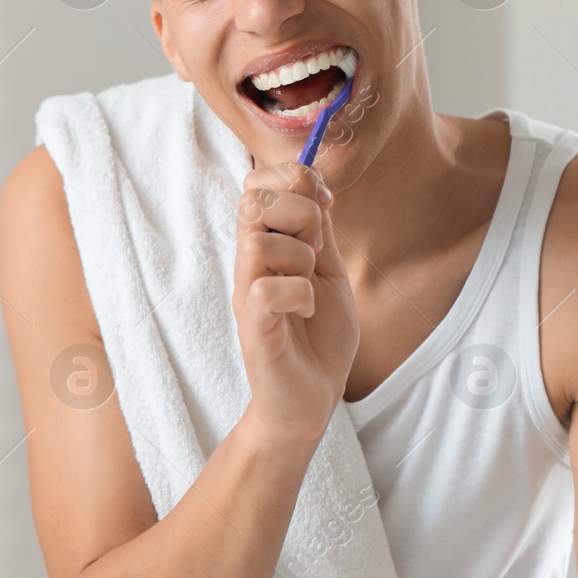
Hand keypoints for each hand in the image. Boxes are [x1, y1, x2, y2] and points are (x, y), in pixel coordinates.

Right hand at [233, 161, 358, 448]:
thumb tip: (318, 184)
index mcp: (268, 246)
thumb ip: (321, 232)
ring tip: (310, 289)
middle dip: (300, 212)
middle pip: (255, 200)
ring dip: (302, 258)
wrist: (312, 400)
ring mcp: (247, 293)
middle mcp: (250, 264)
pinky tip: (305, 313)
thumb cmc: (319, 339)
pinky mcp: (252, 326)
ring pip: (260, 240)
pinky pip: (268, 289)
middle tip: (317, 250)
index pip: (256, 183)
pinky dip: (300, 295)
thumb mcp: (331, 273)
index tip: (324, 201)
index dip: (291, 177)